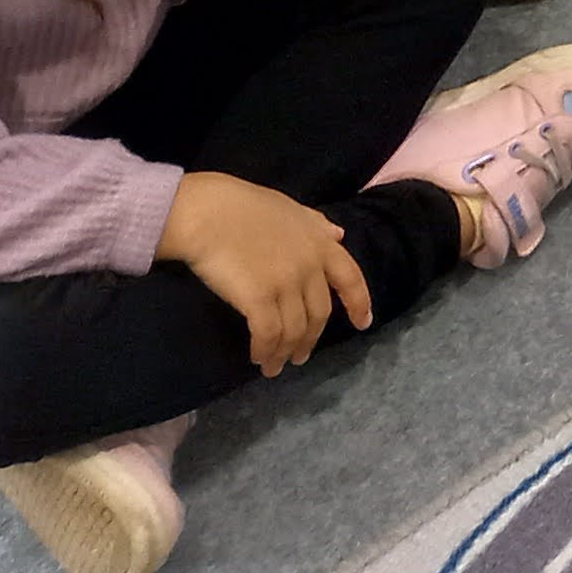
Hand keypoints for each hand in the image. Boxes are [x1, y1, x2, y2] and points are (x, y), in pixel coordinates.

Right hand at [163, 170, 372, 377]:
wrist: (208, 212)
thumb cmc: (244, 207)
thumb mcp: (291, 209)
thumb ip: (316, 224)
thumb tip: (339, 235)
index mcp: (320, 244)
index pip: (350, 279)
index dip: (359, 303)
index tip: (363, 323)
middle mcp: (309, 266)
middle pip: (319, 314)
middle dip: (310, 340)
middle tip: (300, 357)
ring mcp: (286, 283)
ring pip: (294, 330)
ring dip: (285, 353)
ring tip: (274, 366)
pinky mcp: (259, 298)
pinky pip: (269, 335)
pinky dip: (265, 350)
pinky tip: (258, 357)